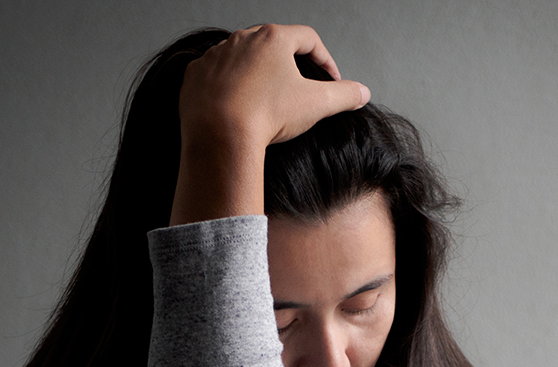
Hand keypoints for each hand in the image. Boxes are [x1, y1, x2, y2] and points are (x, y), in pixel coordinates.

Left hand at [170, 25, 369, 223]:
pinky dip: (229, 87)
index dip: (325, 59)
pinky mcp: (195, 75)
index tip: (330, 80)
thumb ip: (343, 95)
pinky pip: (216, 75)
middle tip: (299, 87)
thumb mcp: (316, 105)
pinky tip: (238, 107)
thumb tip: (362, 93)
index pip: (308, 39)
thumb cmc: (266, 115)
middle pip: (273, 44)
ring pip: (242, 58)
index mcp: (273, 39)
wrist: (219, 136)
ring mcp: (215, 55)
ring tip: (267, 99)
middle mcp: (241, 39)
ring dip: (257, 74)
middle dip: (289, 64)